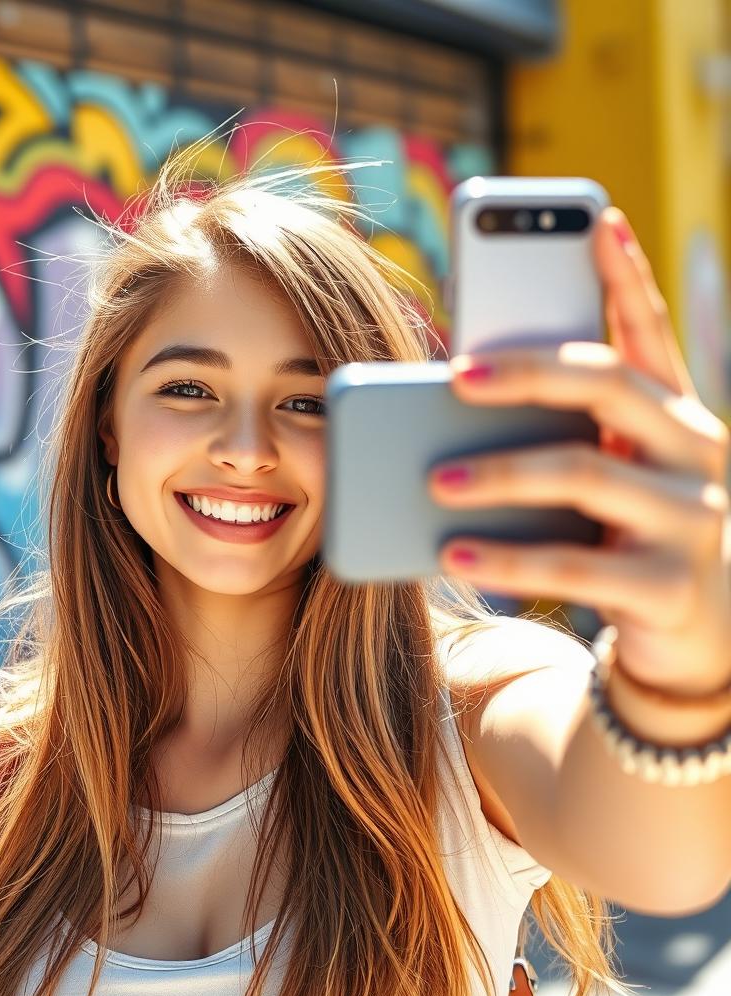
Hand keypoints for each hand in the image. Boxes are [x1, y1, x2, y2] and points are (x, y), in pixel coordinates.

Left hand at [428, 208, 730, 696]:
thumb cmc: (628, 536)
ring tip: (435, 481)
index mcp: (673, 417)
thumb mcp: (607, 476)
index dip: (626, 278)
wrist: (695, 638)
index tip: (598, 221)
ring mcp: (693, 518)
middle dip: (531, 371)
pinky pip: (574, 564)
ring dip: (501, 472)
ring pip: (585, 473)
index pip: (649, 335)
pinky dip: (506, 557)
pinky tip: (452, 553)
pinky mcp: (671, 585)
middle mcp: (696, 453)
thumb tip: (455, 398)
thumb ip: (562, 436)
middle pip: (609, 386)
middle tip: (456, 376)